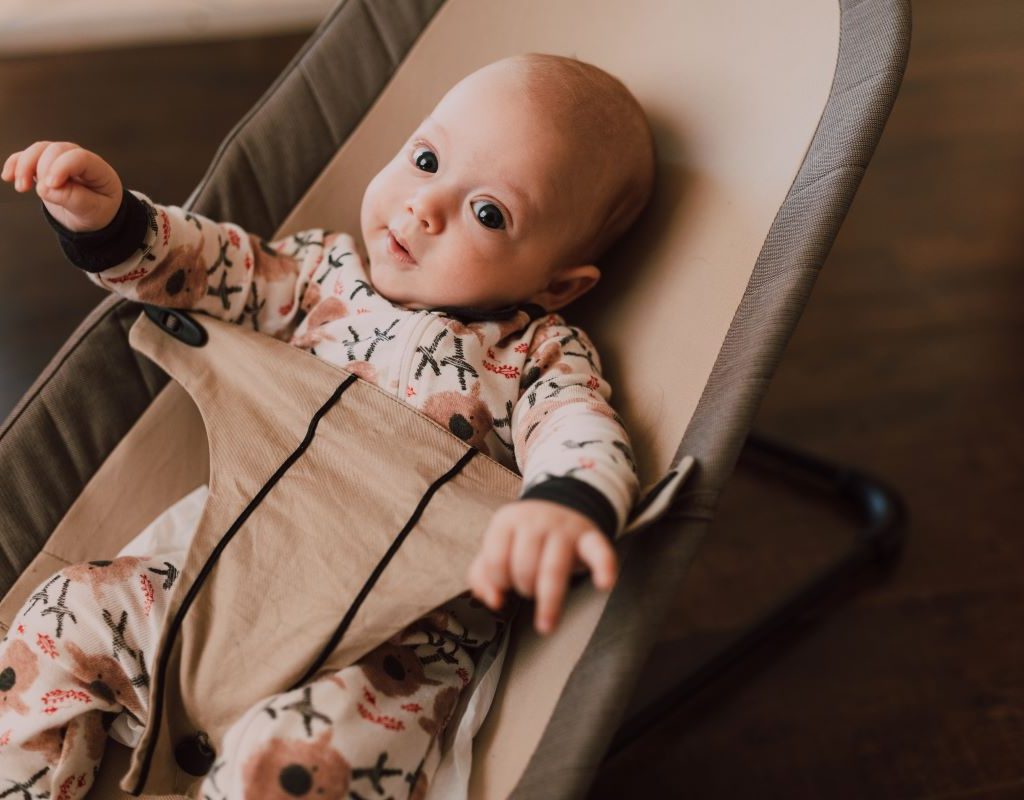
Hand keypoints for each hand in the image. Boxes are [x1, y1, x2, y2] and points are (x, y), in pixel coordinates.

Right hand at [2, 141, 121, 232]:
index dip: (62, 167)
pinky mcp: (43, 165)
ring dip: (24, 165)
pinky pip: (26, 157)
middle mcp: (78, 159)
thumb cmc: (97, 211)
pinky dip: (14, 164)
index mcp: (98, 169)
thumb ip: (74, 198)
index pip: (79, 158)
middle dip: (41, 168)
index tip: (51, 185)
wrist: (90, 217)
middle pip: (55, 150)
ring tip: (21, 187)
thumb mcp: (93, 210)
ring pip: (38, 150)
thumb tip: (46, 189)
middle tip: (37, 191)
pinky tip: (8, 177)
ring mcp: (59, 160)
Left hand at [467, 499, 617, 635]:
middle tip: (528, 589)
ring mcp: (566, 528)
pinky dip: (604, 568)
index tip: (505, 585)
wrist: (562, 508)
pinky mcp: (591, 537)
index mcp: (508, 520)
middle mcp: (537, 520)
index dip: (499, 581)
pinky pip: (599, 553)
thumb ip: (483, 575)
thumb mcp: (497, 547)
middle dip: (524, 587)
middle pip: (524, 566)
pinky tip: (604, 584)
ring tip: (547, 620)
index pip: (496, 560)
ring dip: (548, 600)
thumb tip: (493, 600)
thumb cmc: (525, 538)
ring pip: (553, 569)